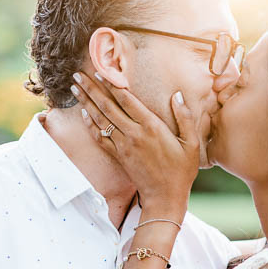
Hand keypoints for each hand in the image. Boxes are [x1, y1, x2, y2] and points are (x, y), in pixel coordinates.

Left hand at [72, 70, 199, 212]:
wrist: (165, 197)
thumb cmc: (181, 170)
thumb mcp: (192, 143)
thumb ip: (184, 117)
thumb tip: (177, 95)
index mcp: (152, 126)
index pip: (126, 100)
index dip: (112, 84)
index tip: (101, 71)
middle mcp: (134, 134)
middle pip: (107, 106)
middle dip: (92, 89)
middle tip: (78, 75)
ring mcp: (123, 145)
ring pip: (100, 119)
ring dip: (86, 102)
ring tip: (75, 88)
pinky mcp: (118, 156)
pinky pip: (99, 137)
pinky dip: (90, 124)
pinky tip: (83, 113)